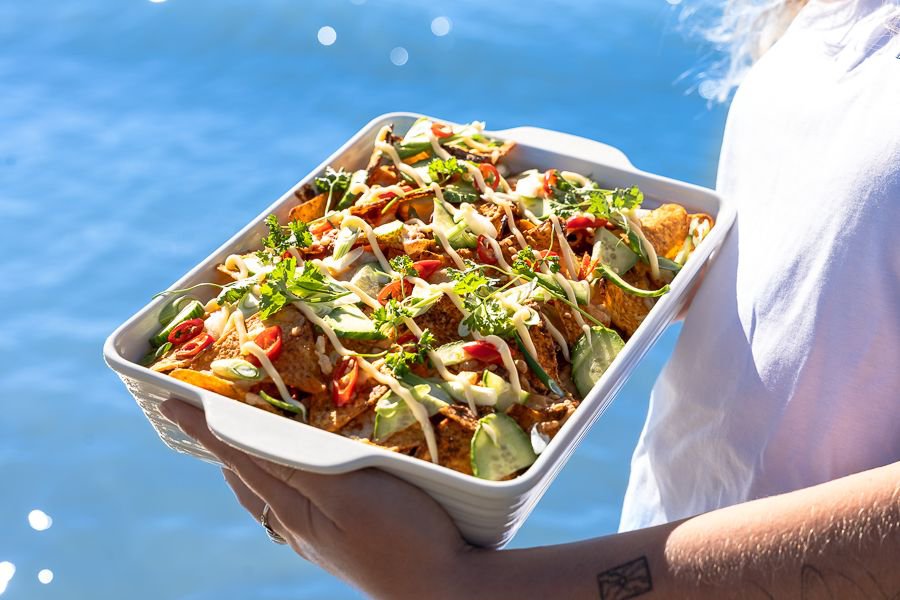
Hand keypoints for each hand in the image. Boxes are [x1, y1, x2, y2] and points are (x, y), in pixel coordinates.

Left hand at [160, 399, 478, 599]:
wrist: (445, 591)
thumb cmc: (403, 536)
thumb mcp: (348, 492)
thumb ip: (297, 464)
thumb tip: (244, 437)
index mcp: (293, 508)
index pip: (236, 457)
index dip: (203, 428)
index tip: (170, 402)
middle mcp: (296, 524)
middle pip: (244, 476)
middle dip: (221, 443)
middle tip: (206, 412)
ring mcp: (317, 537)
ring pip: (267, 492)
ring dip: (250, 460)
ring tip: (245, 437)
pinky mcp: (340, 542)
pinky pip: (293, 501)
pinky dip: (279, 475)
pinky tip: (300, 473)